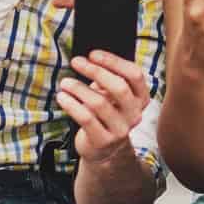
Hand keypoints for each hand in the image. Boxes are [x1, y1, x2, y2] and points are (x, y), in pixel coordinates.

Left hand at [59, 51, 150, 167]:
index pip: (135, 75)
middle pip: (119, 87)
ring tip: (65, 83)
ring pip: (99, 102)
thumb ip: (107, 80)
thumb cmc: (105, 115)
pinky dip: (71, 105)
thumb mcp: (111, 97)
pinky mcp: (104, 140)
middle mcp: (135, 114)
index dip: (114, 62)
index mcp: (141, 99)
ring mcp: (121, 129)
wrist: (103, 149)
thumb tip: (89, 59)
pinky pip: (86, 118)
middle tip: (76, 62)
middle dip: (95, 71)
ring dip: (78, 88)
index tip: (93, 54)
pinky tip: (62, 97)